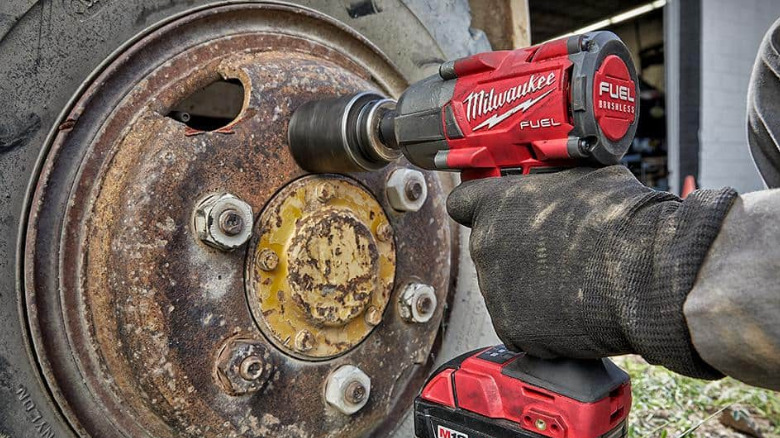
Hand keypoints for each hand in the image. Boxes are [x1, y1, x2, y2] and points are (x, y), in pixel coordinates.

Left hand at [447, 165, 735, 378]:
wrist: (645, 275)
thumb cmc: (622, 221)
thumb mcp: (586, 179)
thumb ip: (555, 186)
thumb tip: (562, 188)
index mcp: (495, 204)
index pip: (463, 203)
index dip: (481, 208)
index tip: (495, 214)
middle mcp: (485, 246)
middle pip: (490, 250)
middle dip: (517, 252)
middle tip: (557, 254)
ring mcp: (495, 290)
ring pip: (505, 289)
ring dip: (530, 288)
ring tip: (573, 284)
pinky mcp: (512, 328)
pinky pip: (521, 324)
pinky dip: (541, 323)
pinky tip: (572, 311)